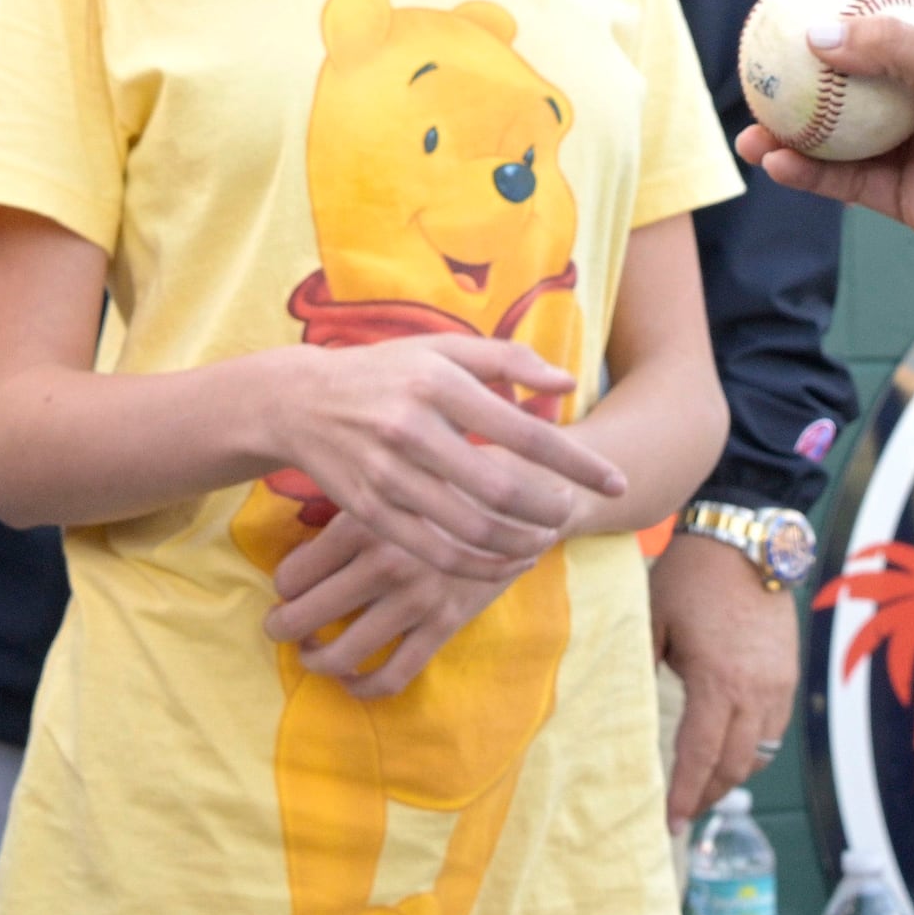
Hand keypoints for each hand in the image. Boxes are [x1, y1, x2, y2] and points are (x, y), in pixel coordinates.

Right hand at [259, 336, 627, 580]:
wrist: (298, 402)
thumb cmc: (386, 372)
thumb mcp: (441, 350)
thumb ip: (508, 360)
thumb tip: (566, 386)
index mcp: (438, 383)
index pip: (524, 431)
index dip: (577, 462)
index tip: (615, 481)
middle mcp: (412, 429)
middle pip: (501, 488)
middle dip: (548, 509)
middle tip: (571, 512)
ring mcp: (387, 475)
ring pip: (470, 528)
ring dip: (519, 542)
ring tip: (545, 537)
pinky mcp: (368, 511)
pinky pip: (435, 551)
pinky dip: (479, 564)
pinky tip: (506, 558)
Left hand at [263, 509, 520, 694]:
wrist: (519, 496)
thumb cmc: (444, 483)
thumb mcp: (388, 484)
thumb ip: (347, 516)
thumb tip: (299, 557)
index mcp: (362, 521)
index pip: (292, 574)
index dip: (282, 586)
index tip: (288, 588)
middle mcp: (384, 561)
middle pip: (304, 616)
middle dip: (281, 628)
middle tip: (278, 626)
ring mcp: (415, 598)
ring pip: (342, 654)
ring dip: (315, 661)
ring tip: (310, 653)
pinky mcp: (444, 624)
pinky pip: (392, 675)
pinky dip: (362, 686)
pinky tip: (351, 679)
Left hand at [648, 526, 800, 819]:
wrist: (745, 541)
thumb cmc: (690, 578)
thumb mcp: (653, 621)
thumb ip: (642, 668)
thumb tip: (626, 708)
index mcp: (718, 682)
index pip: (700, 755)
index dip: (685, 794)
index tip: (671, 823)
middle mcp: (755, 692)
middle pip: (735, 765)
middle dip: (709, 795)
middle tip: (686, 813)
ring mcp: (778, 684)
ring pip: (760, 752)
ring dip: (733, 774)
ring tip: (706, 786)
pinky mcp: (788, 673)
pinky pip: (775, 728)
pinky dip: (754, 748)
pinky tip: (732, 749)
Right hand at [736, 0, 913, 298]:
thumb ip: (894, 49)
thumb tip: (820, 32)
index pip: (888, 21)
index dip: (841, 15)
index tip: (788, 9)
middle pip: (853, 82)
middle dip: (802, 80)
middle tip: (753, 75)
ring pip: (840, 136)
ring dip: (793, 134)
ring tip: (748, 131)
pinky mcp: (909, 199)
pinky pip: (848, 183)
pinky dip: (810, 175)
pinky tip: (777, 165)